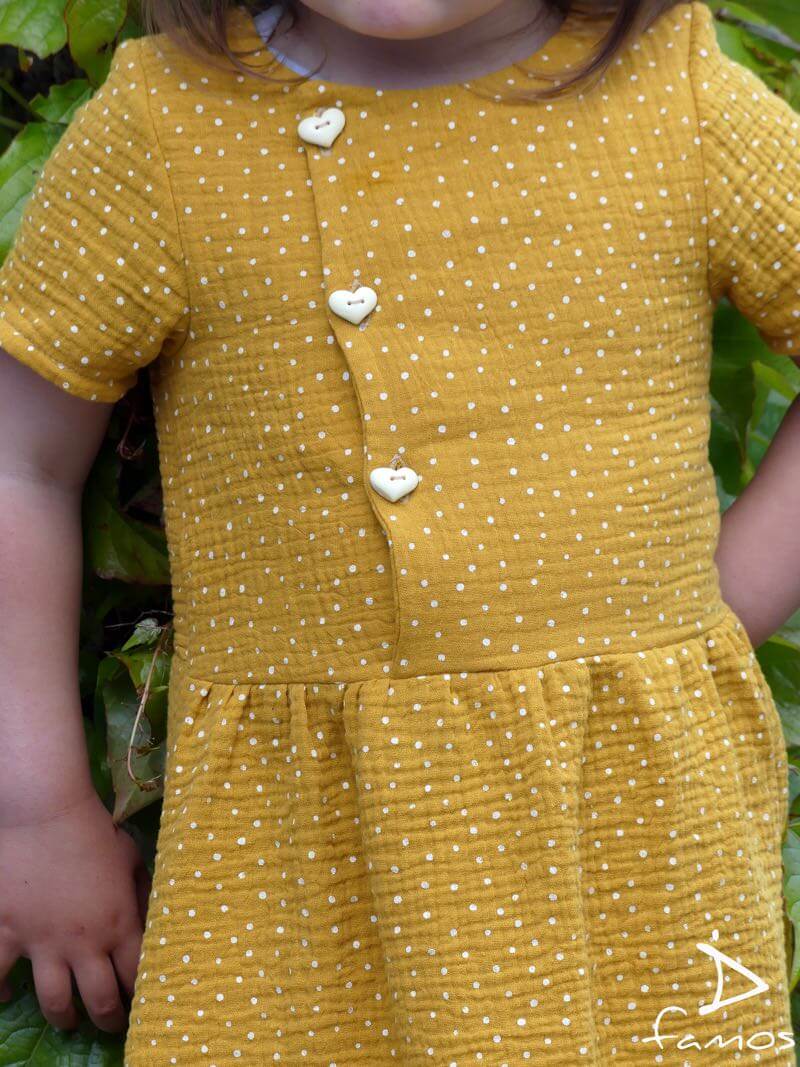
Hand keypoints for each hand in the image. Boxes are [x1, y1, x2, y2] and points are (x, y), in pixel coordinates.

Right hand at [0, 789, 151, 1031]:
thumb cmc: (93, 829)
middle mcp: (84, 942)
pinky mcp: (6, 931)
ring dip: (64, 1015)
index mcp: (119, 922)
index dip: (141, 991)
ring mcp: (42, 942)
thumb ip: (140, 890)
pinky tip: (8, 994)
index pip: (136, 973)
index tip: (142, 1000)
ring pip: (55, 1001)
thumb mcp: (130, 857)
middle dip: (110, 1018)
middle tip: (111, 1025)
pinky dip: (1, 990)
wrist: (45, 812)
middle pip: (100, 1000)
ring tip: (67, 1019)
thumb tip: (149, 913)